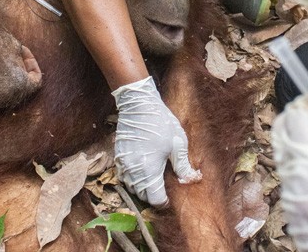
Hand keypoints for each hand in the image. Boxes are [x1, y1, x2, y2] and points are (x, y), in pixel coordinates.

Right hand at [112, 76, 201, 205]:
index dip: (164, 202)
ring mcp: (123, 164)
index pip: (154, 199)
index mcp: (149, 170)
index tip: (170, 199)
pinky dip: (132, 179)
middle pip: (141, 195)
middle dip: (152, 196)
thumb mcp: (177, 143)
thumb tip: (190, 179)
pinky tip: (142, 171)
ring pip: (131, 187)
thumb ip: (182, 165)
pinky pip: (123, 176)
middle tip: (164, 190)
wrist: (138, 104)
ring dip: (141, 188)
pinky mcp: (118, 156)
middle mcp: (133, 170)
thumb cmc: (160, 122)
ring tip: (153, 181)